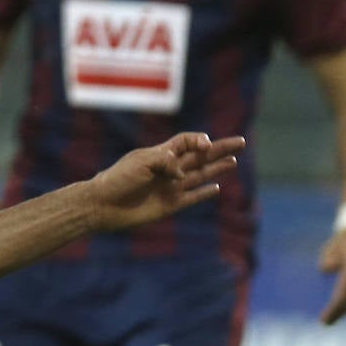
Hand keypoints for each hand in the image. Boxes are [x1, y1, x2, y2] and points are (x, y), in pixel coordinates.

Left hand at [86, 132, 242, 231]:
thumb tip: (182, 174)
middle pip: (200, 156)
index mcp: (161, 153)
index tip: (205, 145)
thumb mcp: (142, 162)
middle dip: (220, 149)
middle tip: (241, 141)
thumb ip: (166, 162)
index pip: (187, 141)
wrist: (104, 205)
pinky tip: (217, 187)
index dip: (200, 140)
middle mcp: (169, 169)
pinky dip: (205, 192)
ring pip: (200, 175)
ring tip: (234, 160)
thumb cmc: (119, 178)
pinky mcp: (170, 204)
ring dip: (217, 168)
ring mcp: (171, 187)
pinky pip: (192, 196)